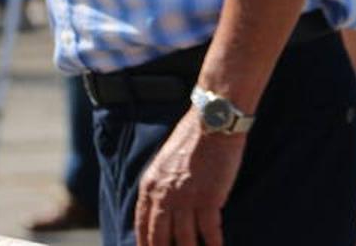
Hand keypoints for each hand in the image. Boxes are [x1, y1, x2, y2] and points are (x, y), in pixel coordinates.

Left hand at [136, 110, 244, 245]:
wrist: (213, 122)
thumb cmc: (193, 138)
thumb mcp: (164, 162)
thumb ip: (160, 186)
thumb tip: (162, 208)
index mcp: (150, 187)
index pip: (142, 227)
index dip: (146, 245)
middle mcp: (164, 197)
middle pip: (160, 239)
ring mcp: (186, 199)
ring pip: (185, 240)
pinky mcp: (209, 199)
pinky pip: (209, 230)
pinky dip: (213, 243)